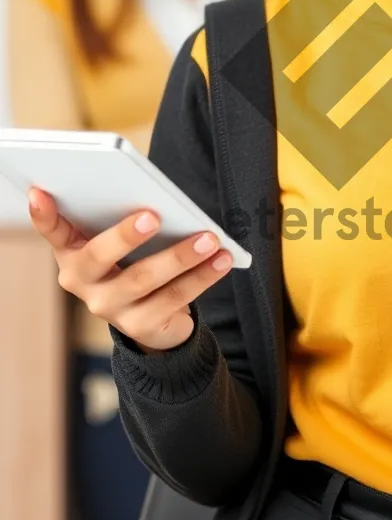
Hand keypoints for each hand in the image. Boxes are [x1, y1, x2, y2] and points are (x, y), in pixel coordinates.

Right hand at [28, 187, 233, 353]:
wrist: (153, 317)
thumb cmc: (135, 261)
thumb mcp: (125, 242)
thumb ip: (126, 219)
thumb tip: (156, 198)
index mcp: (73, 253)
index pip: (54, 232)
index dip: (44, 215)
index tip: (41, 192)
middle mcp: (83, 282)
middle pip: (99, 256)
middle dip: (125, 236)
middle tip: (152, 215)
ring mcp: (108, 307)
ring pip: (143, 278)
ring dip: (180, 256)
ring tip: (209, 238)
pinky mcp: (139, 326)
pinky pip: (174, 298)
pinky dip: (202, 276)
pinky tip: (222, 259)